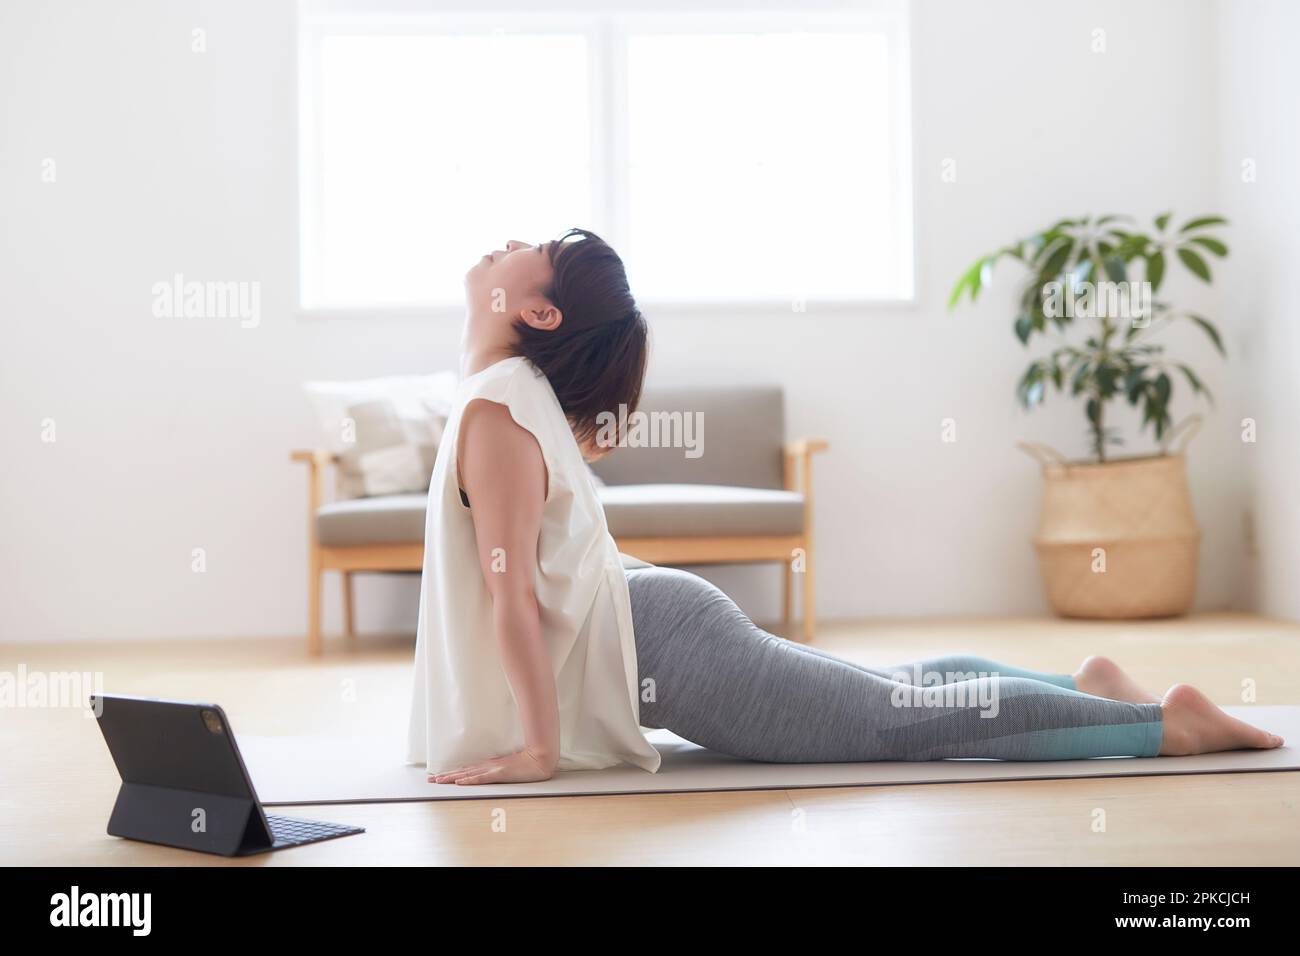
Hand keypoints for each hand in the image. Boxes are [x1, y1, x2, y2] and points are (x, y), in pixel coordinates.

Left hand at [429, 747, 556, 784]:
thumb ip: (496, 769)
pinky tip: (460, 782)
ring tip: (438, 781)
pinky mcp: (499, 774)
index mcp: (488, 766)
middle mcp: (487, 767)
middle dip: (445, 776)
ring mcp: (492, 770)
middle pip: (462, 772)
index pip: (465, 771)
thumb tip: (485, 773)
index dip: (451, 774)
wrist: (539, 758)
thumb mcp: (507, 767)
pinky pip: (481, 778)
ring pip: (467, 774)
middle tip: (430, 780)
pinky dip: (469, 780)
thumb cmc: (525, 763)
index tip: (438, 777)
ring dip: (452, 778)